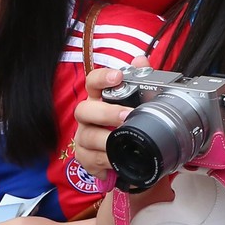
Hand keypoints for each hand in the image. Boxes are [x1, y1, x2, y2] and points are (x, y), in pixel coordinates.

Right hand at [74, 54, 150, 177]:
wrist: (120, 149)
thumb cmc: (123, 119)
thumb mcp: (135, 99)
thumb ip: (139, 78)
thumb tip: (140, 60)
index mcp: (98, 97)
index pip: (93, 82)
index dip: (102, 78)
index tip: (117, 76)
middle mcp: (87, 116)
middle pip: (84, 110)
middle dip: (106, 113)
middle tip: (127, 115)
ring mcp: (83, 136)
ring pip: (87, 137)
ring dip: (106, 141)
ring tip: (124, 142)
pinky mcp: (85, 157)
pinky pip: (90, 161)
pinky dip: (104, 163)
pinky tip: (115, 163)